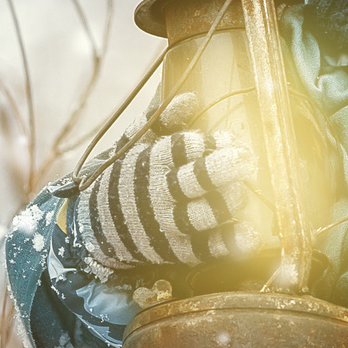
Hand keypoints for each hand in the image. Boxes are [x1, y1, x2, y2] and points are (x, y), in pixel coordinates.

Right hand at [71, 92, 255, 271]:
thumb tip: (190, 97)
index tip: (230, 139)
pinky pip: (204, 248)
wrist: (97, 224)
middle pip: (194, 181)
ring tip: (243, 194)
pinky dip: (228, 243)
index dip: (208, 143)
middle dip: (222, 169)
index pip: (181, 148)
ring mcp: (169, 224)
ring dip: (225, 205)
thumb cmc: (127, 175)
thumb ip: (161, 119)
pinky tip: (250, 235)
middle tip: (246, 160)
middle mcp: (161, 193)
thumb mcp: (135, 143)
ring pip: (200, 215)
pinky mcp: (177, 249)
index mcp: (152, 162)